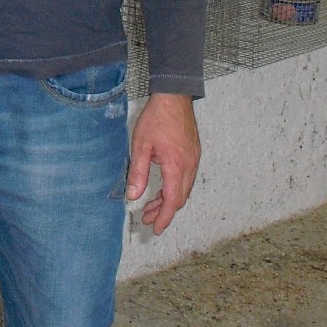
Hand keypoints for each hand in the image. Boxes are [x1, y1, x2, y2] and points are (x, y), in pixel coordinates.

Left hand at [126, 93, 199, 235]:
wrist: (174, 97)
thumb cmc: (156, 118)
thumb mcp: (140, 146)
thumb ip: (138, 173)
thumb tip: (132, 196)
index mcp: (177, 166)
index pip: (172, 201)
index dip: (164, 218)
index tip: (156, 229)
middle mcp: (189, 166)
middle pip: (179, 198)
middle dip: (164, 212)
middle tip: (147, 218)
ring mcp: (194, 160)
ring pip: (184, 189)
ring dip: (168, 200)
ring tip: (151, 206)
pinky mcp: (193, 154)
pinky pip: (186, 179)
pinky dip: (174, 188)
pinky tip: (162, 189)